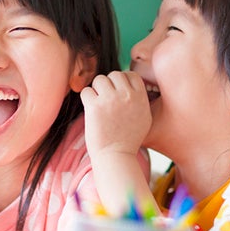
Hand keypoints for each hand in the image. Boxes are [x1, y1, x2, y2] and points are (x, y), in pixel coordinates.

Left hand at [80, 71, 153, 214]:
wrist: (116, 155)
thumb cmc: (129, 139)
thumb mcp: (144, 117)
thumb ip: (138, 98)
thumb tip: (129, 83)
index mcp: (140, 97)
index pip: (131, 75)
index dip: (123, 81)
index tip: (118, 93)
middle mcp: (127, 96)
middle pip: (114, 75)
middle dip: (109, 85)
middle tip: (106, 100)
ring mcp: (110, 100)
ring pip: (99, 80)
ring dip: (96, 90)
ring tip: (99, 105)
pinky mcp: (94, 106)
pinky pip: (86, 91)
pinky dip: (86, 99)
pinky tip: (91, 110)